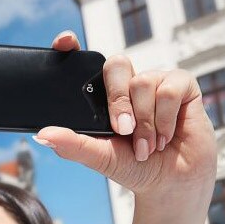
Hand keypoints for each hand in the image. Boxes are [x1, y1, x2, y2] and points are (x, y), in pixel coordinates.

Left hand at [37, 31, 215, 199]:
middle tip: (122, 130)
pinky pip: (169, 90)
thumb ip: (73, 144)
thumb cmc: (135, 166)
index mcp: (102, 96)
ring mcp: (155, 81)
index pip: (84, 61)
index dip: (72, 46)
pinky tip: (165, 137)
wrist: (171, 181)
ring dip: (144, 122)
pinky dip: (165, 120)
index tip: (64, 42)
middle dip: (118, 100)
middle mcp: (127, 83)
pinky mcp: (182, 85)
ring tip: (146, 146)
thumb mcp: (99, 157)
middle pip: (116, 64)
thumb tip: (43, 135)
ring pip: (143, 82)